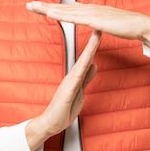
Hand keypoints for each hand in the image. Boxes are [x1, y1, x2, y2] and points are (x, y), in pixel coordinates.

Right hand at [25, 30, 100, 150]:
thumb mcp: (79, 92)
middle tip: (99, 26)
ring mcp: (69, 83)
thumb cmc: (62, 110)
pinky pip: (77, 78)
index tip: (100, 32)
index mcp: (75, 77)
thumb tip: (94, 65)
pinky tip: (88, 62)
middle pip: (85, 57)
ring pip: (81, 64)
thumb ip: (86, 78)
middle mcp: (71, 77)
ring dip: (89, 51)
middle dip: (93, 42)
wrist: (49, 124)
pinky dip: (83, 68)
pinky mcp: (67, 92)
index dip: (94, 46)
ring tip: (96, 38)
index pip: (87, 59)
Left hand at [26, 0, 149, 51]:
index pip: (68, 8)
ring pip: (65, 10)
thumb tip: (90, 21)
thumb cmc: (126, 26)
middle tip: (28, 5)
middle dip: (44, 6)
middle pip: (62, 7)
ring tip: (33, 7)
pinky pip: (75, 18)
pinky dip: (62, 15)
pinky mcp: (95, 20)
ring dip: (48, 9)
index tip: (39, 7)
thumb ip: (96, 22)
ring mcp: (92, 13)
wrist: (140, 25)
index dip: (53, 7)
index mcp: (91, 10)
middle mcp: (89, 8)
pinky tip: (52, 14)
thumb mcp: (106, 24)